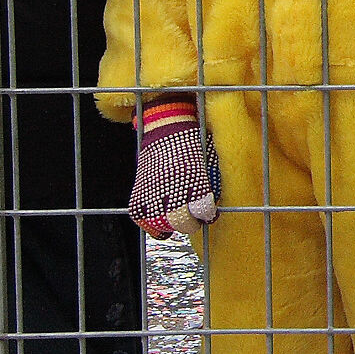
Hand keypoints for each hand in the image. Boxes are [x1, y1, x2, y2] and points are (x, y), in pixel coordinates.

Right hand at [131, 95, 220, 237]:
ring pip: (163, 225)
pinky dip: (153, 226)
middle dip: (192, 223)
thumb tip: (216, 207)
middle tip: (194, 220)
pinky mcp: (137, 195)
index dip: (207, 215)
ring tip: (179, 220)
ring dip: (173, 226)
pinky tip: (162, 224)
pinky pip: (144, 221)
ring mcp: (152, 192)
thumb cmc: (193, 144)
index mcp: (194, 179)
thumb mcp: (210, 162)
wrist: (166, 127)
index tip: (208, 213)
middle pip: (184, 222)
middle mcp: (172, 187)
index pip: (204, 211)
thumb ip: (214, 185)